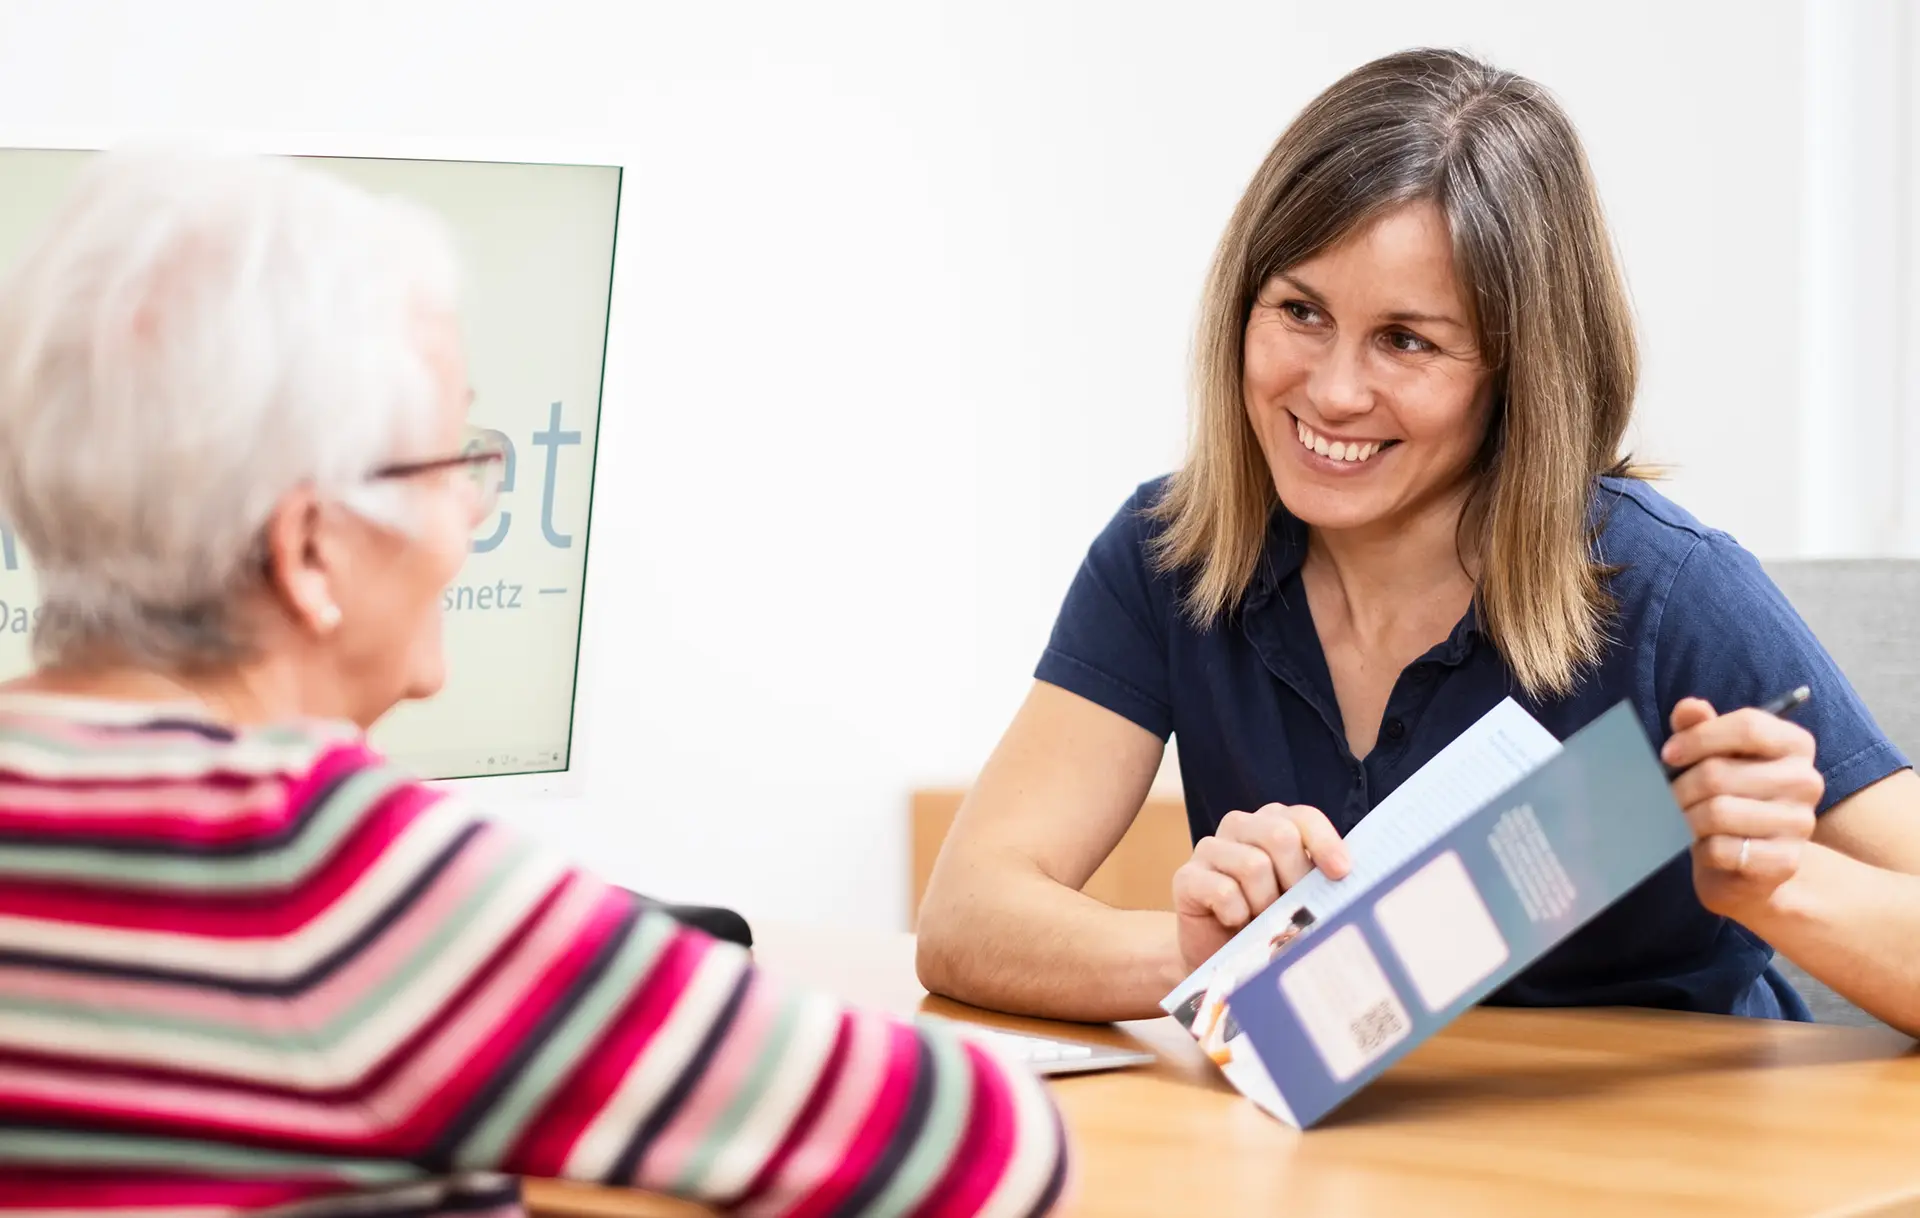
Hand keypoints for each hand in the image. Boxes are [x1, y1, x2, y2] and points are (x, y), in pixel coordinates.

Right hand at [1172, 803, 1350, 970]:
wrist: (1225, 964)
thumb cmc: (1270, 926)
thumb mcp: (1302, 900)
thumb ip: (1319, 883)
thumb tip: (1349, 881)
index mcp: (1274, 825)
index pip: (1303, 818)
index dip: (1325, 843)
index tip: (1341, 874)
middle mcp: (1240, 827)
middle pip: (1279, 835)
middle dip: (1295, 879)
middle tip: (1295, 910)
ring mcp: (1210, 849)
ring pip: (1253, 865)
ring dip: (1265, 904)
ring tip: (1261, 921)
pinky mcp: (1186, 877)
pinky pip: (1223, 891)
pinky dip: (1237, 914)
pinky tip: (1235, 924)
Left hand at [1661, 697, 1822, 920]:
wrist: (1740, 863)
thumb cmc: (1723, 796)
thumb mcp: (1711, 755)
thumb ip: (1699, 727)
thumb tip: (1690, 708)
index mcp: (1795, 744)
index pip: (1749, 726)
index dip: (1698, 738)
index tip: (1668, 754)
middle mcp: (1806, 780)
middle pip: (1720, 773)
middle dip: (1679, 787)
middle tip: (1665, 797)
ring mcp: (1801, 823)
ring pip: (1717, 812)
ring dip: (1685, 819)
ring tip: (1682, 820)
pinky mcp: (1785, 861)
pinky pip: (1723, 849)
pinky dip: (1702, 849)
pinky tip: (1706, 847)